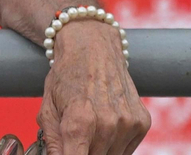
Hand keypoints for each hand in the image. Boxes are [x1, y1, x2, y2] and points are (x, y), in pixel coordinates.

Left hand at [38, 19, 150, 154]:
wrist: (93, 45)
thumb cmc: (66, 76)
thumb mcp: (48, 108)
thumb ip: (51, 143)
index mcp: (79, 122)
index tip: (68, 153)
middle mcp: (107, 124)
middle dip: (82, 152)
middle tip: (75, 138)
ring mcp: (128, 123)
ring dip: (99, 150)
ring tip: (90, 128)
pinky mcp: (142, 122)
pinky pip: (127, 150)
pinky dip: (115, 144)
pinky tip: (106, 124)